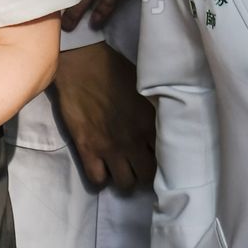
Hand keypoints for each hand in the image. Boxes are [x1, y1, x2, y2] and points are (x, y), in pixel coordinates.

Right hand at [52, 42, 154, 192]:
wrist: (82, 63)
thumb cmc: (114, 70)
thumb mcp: (144, 89)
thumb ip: (154, 113)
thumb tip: (164, 126)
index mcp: (150, 124)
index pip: (165, 158)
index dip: (162, 160)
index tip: (156, 156)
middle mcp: (133, 141)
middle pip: (147, 176)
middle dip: (144, 172)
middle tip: (139, 164)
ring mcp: (109, 148)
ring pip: (125, 184)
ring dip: (125, 177)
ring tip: (121, 167)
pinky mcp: (87, 149)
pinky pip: (97, 179)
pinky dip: (101, 177)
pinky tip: (102, 167)